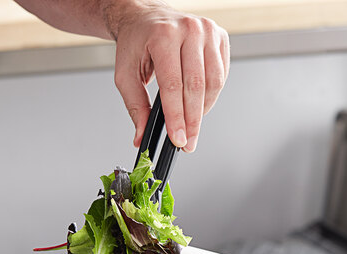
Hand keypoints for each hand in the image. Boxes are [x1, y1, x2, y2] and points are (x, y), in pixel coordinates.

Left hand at [110, 2, 229, 152]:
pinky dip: (212, 95)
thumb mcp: (125, 75)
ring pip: (213, 82)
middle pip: (196, 86)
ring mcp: (207, 31)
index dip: (176, 117)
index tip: (178, 139)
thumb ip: (135, 107)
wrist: (146, 18)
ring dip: (203, 110)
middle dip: (192, 121)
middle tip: (188, 143)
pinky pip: (221, 75)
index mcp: (163, 36)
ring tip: (192, 126)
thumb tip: (142, 136)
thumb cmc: (136, 43)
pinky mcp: (219, 37)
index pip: (173, 86)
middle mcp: (189, 30)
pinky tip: (199, 104)